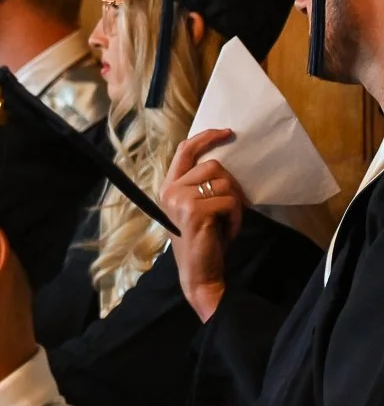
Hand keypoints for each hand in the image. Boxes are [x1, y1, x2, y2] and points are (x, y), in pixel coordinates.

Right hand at [161, 128, 245, 321]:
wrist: (199, 273)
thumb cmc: (204, 241)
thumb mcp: (199, 208)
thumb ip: (203, 186)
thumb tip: (224, 165)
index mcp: (170, 187)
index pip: (185, 150)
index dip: (206, 137)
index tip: (226, 132)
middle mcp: (170, 190)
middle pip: (213, 166)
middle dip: (232, 186)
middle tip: (232, 208)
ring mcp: (180, 199)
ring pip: (224, 182)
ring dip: (235, 204)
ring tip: (227, 223)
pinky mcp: (194, 211)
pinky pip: (229, 201)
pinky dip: (236, 217)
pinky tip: (227, 231)